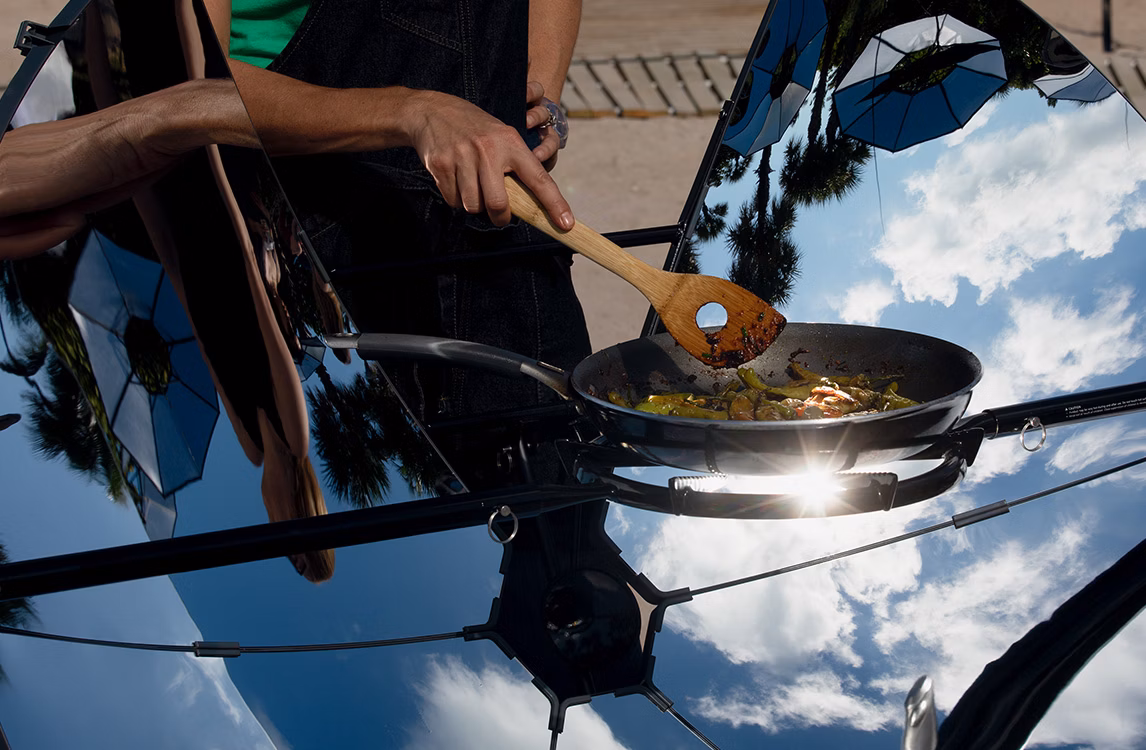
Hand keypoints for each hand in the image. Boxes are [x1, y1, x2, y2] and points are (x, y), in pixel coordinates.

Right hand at [405, 89, 573, 228]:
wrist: (432, 111)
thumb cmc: (474, 129)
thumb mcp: (500, 137)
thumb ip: (514, 166)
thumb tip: (526, 205)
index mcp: (510, 142)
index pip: (538, 178)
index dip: (554, 203)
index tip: (566, 224)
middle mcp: (488, 150)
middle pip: (498, 204)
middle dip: (499, 216)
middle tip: (499, 214)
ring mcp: (463, 157)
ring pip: (473, 206)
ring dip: (474, 205)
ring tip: (471, 185)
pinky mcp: (441, 165)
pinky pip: (453, 200)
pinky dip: (456, 198)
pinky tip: (456, 179)